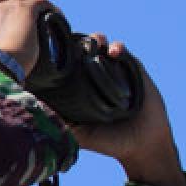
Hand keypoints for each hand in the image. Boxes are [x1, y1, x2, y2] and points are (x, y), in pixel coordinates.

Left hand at [68, 36, 184, 185]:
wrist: (145, 144)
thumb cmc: (111, 142)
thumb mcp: (83, 137)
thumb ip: (65, 128)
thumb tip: (41, 119)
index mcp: (80, 90)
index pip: (66, 68)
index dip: (60, 57)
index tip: (53, 50)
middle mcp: (95, 79)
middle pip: (82, 53)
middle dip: (77, 43)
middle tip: (74, 43)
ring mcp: (114, 72)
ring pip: (101, 48)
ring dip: (96, 40)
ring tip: (95, 42)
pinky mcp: (133, 70)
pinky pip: (124, 53)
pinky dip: (118, 48)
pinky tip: (114, 51)